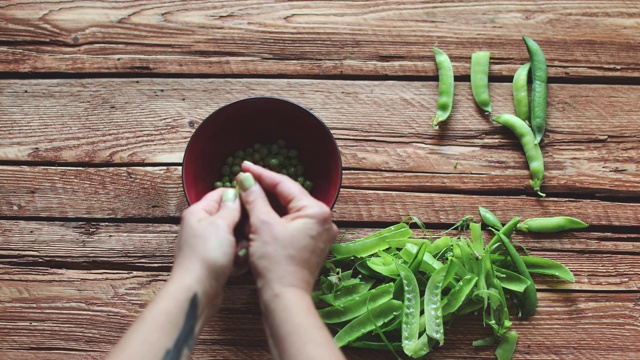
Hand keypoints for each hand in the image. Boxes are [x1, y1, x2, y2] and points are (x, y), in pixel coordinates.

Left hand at [172, 187, 240, 302]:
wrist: (197, 292)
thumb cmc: (207, 255)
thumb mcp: (221, 225)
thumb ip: (231, 207)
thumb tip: (234, 191)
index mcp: (198, 212)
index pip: (221, 193)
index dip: (239, 195)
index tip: (256, 202)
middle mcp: (201, 226)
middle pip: (229, 215)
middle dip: (243, 224)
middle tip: (249, 233)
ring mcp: (207, 244)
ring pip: (233, 235)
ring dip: (242, 243)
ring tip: (242, 252)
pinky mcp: (213, 260)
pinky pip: (231, 252)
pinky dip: (237, 257)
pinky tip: (238, 265)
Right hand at [237, 161, 337, 296]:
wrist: (284, 298)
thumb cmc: (276, 264)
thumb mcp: (262, 225)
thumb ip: (255, 198)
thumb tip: (246, 178)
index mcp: (316, 211)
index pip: (285, 184)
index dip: (262, 174)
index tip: (244, 166)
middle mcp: (324, 220)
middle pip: (289, 197)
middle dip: (265, 188)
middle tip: (245, 178)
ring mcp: (320, 234)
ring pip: (290, 211)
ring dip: (269, 204)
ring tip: (249, 193)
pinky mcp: (312, 245)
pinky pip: (293, 224)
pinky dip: (276, 219)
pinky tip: (260, 214)